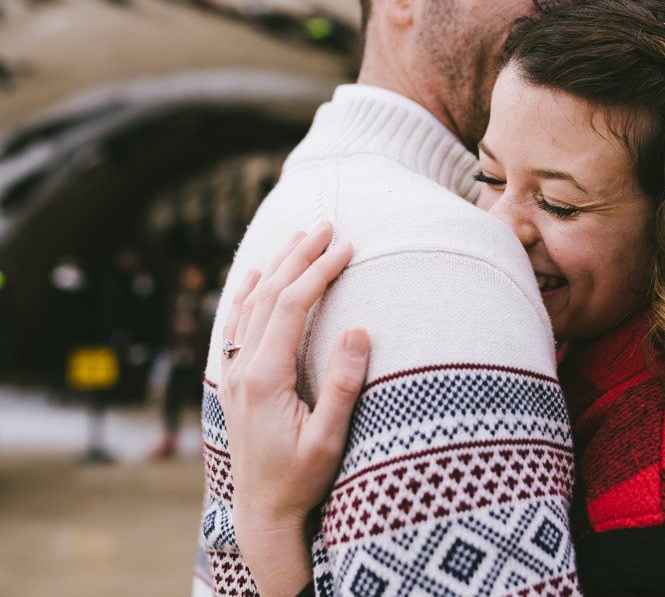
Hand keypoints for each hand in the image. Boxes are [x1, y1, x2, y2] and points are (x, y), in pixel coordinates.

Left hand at [217, 221, 368, 596]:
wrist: (262, 511)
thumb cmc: (301, 479)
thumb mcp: (329, 438)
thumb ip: (342, 384)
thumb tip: (359, 331)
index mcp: (265, 378)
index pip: (291, 306)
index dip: (319, 271)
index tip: (346, 247)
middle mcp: (242, 370)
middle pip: (269, 295)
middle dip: (299, 256)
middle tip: (326, 225)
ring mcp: (233, 375)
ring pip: (250, 304)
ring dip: (277, 267)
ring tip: (301, 238)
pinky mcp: (234, 382)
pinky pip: (236, 324)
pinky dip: (248, 293)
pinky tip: (257, 274)